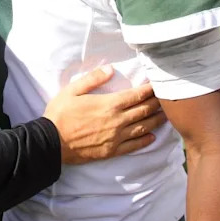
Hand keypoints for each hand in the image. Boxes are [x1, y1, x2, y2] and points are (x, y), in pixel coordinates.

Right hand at [43, 66, 165, 164]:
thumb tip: (110, 69)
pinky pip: (134, 146)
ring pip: (142, 128)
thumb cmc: (60, 114)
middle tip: (168, 99)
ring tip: (166, 116)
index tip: (158, 85)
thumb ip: (93, 79)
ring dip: (156, 121)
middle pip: (143, 111)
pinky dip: (145, 141)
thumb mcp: (72, 90)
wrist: (52, 142)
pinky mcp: (112, 151)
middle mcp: (117, 121)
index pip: (136, 95)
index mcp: (109, 104)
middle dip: (157, 104)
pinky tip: (152, 137)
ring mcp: (116, 138)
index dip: (150, 90)